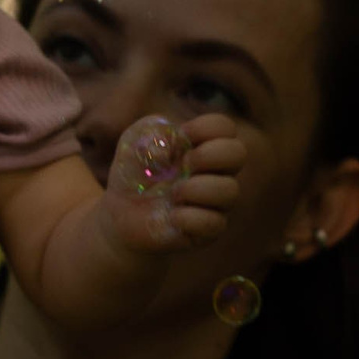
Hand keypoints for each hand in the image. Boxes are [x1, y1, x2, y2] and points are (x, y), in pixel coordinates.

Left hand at [102, 112, 244, 251]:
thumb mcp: (133, 141)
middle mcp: (216, 173)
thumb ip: (151, 130)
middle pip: (238, 153)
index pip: (225, 127)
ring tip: (173, 194)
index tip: (180, 137)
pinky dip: (188, 217)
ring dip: (196, 188)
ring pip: (231, 190)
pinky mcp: (207, 231)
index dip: (204, 127)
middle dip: (207, 155)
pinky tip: (172, 217)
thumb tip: (169, 153)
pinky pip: (215, 223)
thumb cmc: (134, 174)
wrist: (120, 215)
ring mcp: (215, 203)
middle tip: (183, 165)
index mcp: (203, 146)